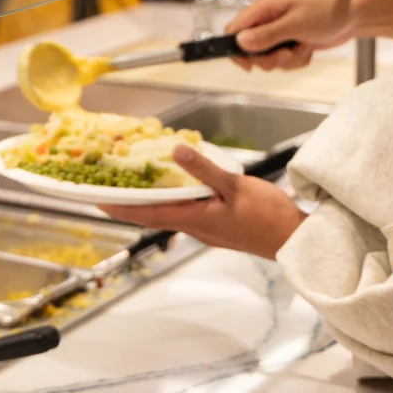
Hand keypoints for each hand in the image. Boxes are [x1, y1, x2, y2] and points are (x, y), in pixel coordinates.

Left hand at [100, 146, 305, 260]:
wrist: (296, 241)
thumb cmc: (268, 218)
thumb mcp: (235, 186)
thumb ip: (204, 170)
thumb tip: (176, 151)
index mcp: (193, 220)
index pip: (145, 213)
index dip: (119, 206)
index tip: (96, 200)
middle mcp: (194, 228)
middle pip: (152, 215)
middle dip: (127, 204)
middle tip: (105, 191)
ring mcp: (206, 230)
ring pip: (168, 214)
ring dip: (149, 202)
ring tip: (133, 187)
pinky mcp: (217, 227)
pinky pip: (185, 213)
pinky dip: (172, 201)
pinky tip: (175, 188)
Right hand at [225, 0, 355, 71]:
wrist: (355, 15)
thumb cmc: (328, 11)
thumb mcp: (296, 24)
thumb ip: (267, 35)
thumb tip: (241, 42)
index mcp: (262, 8)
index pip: (234, 30)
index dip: (236, 50)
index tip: (249, 65)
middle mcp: (266, 19)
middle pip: (249, 49)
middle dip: (269, 58)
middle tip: (286, 56)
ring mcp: (277, 31)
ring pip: (267, 58)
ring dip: (286, 61)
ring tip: (302, 48)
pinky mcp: (288, 42)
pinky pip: (282, 61)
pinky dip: (295, 61)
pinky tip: (307, 49)